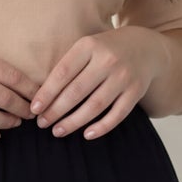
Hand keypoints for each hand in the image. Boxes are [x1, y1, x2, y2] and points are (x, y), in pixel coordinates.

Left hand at [29, 27, 164, 138]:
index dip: (46, 93)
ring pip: (95, 106)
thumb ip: (68, 66)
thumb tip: (42, 97)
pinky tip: (86, 134)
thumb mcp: (87, 48)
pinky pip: (117, 114)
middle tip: (42, 124)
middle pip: (76, 92)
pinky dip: (101, 127)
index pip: (62, 73)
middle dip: (56, 111)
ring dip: (73, 122)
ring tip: (58, 131)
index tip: (34, 109)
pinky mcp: (136, 91)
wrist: (146, 48)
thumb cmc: (106, 51)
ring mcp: (123, 76)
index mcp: (89, 46)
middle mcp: (108, 60)